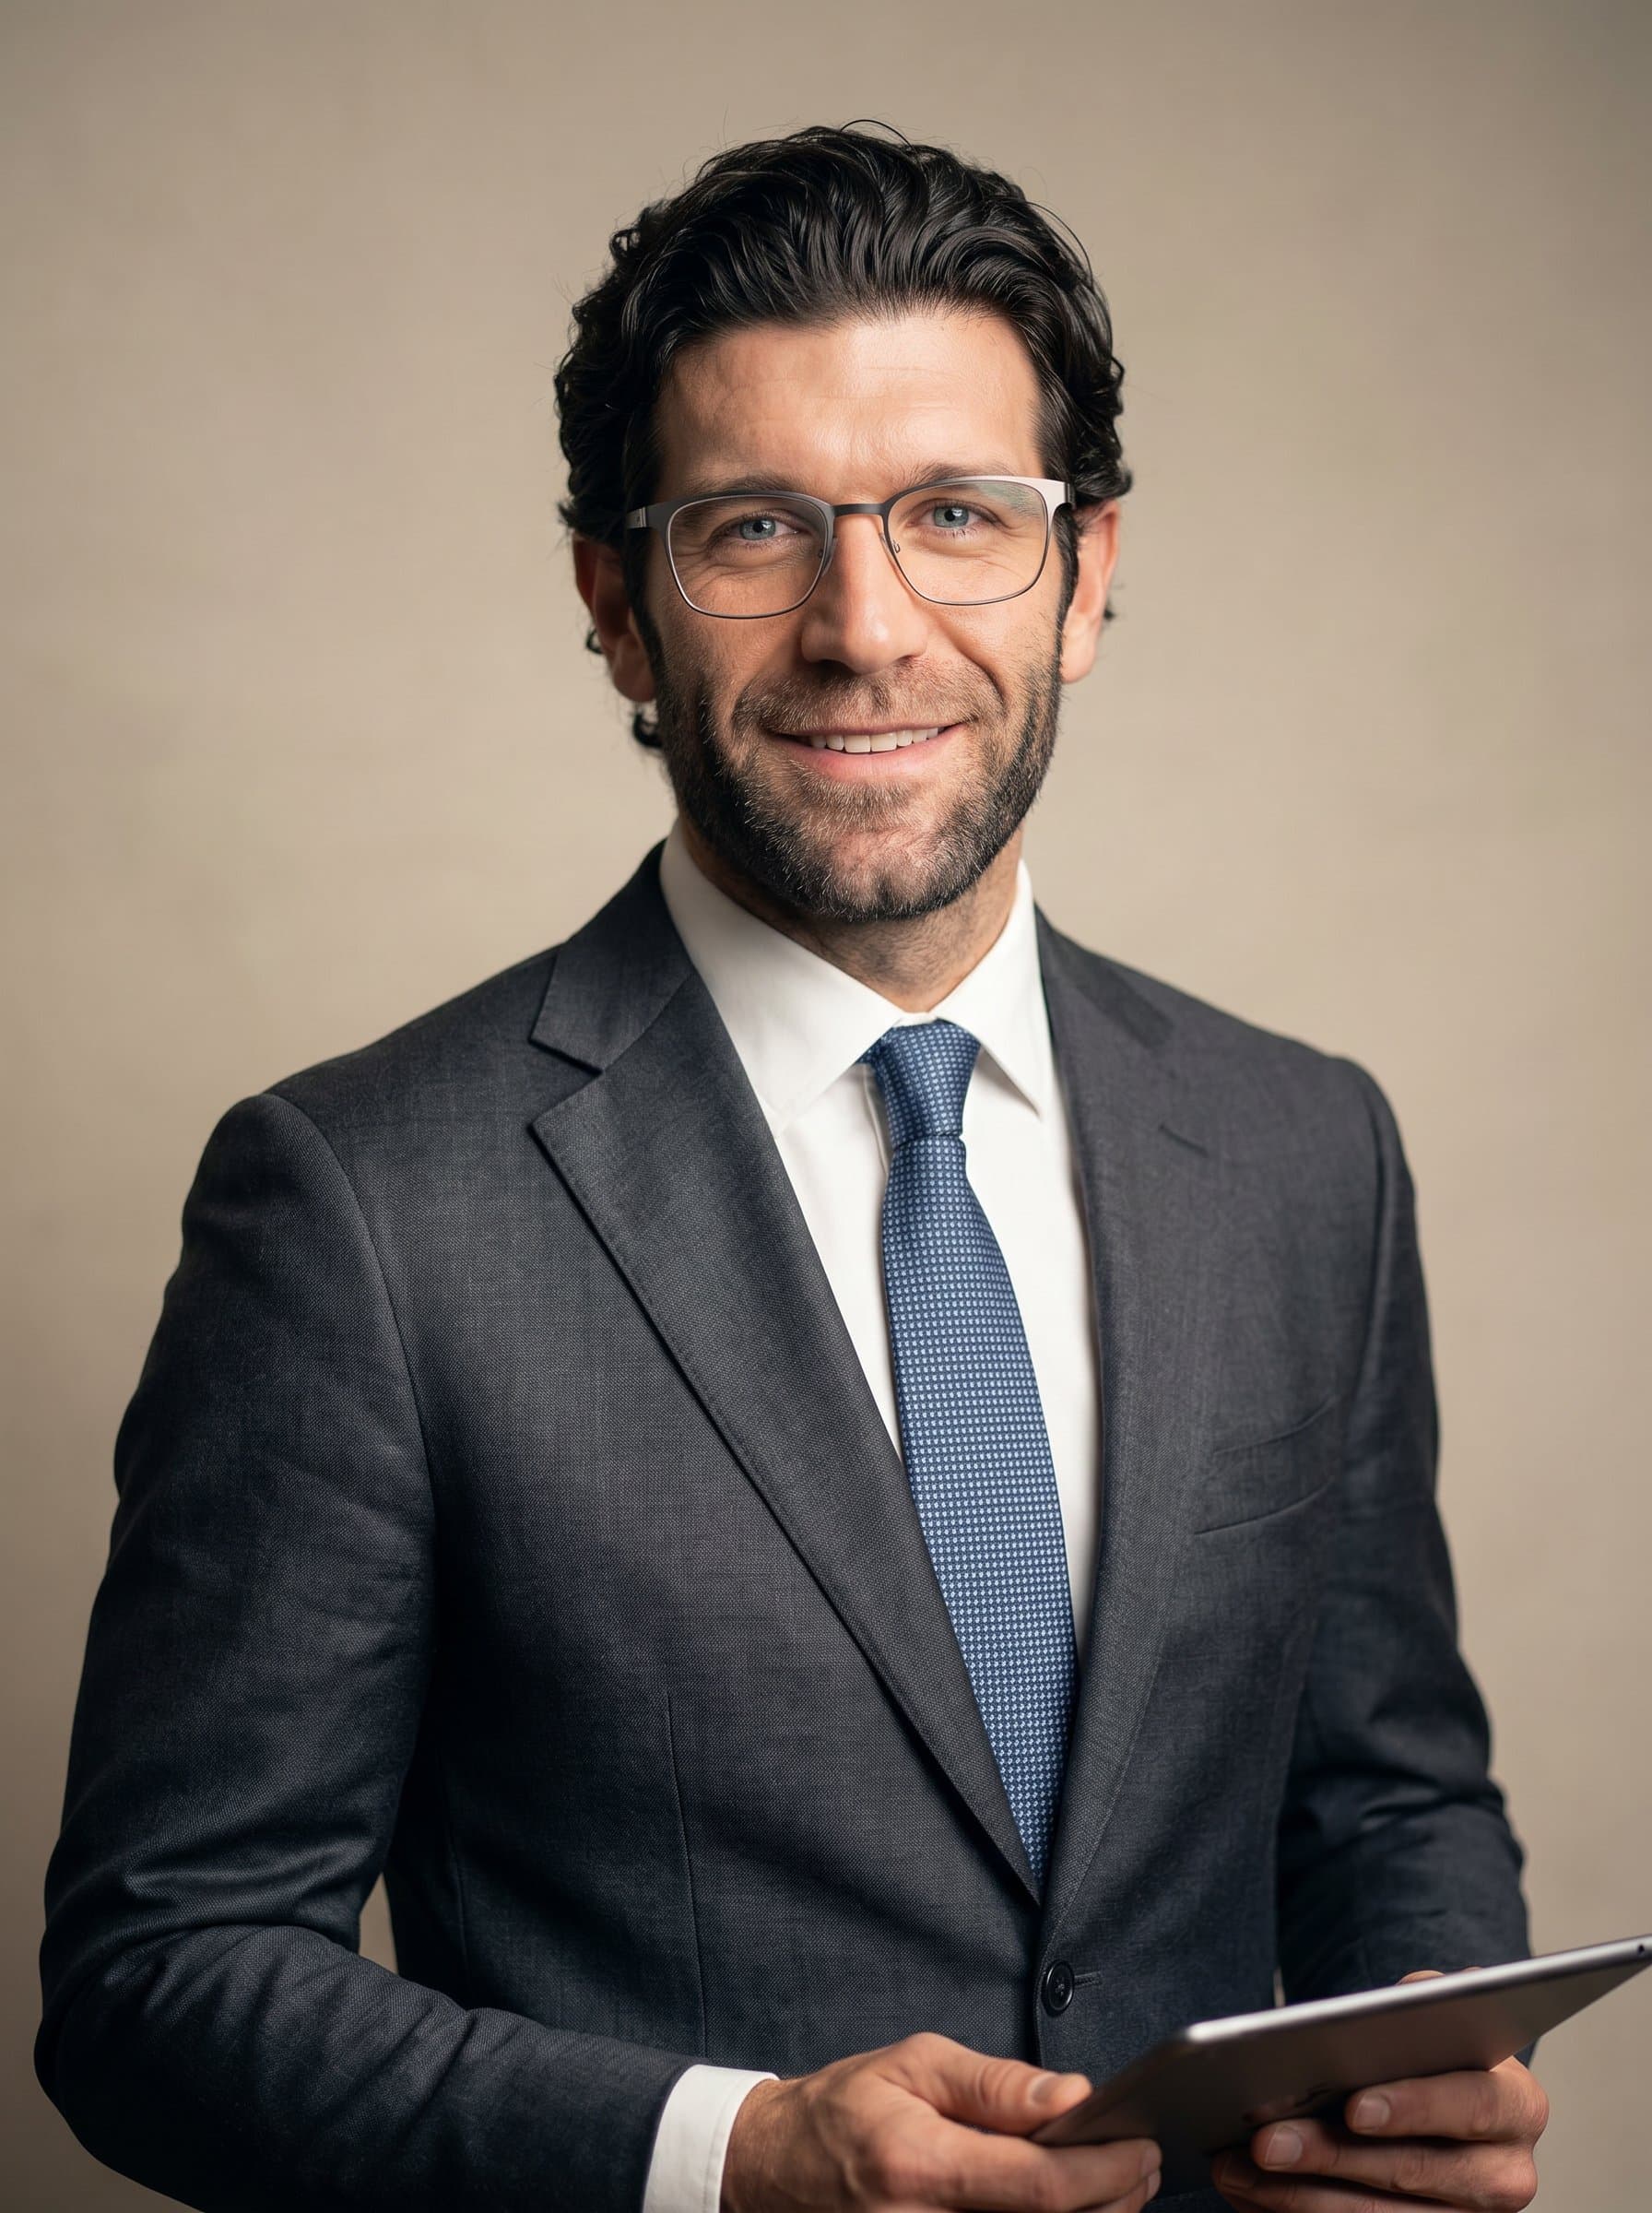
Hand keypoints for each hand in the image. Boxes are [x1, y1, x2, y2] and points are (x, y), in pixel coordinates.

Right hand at [721, 2029, 1161, 2211]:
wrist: (774, 2170)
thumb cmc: (844, 2109)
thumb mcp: (914, 2065)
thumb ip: (995, 2085)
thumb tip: (1071, 2097)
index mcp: (919, 2167)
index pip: (1039, 2186)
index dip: (1105, 2171)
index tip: (1142, 2146)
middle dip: (1114, 2201)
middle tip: (1142, 2165)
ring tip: (1117, 2187)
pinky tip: (1068, 2209)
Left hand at [1212, 1971, 1548, 2209]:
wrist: (1435, 2095)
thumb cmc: (1426, 2049)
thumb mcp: (1426, 2016)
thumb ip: (1409, 2012)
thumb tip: (1362, 2023)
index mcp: (1517, 2104)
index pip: (1472, 2105)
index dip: (1414, 2107)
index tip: (1353, 2107)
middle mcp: (1506, 2173)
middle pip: (1413, 2173)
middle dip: (1330, 2156)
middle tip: (1265, 2141)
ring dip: (1300, 2197)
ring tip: (1239, 2168)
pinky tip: (1253, 2192)